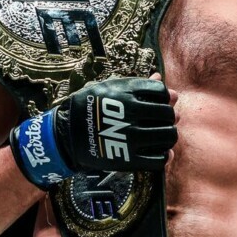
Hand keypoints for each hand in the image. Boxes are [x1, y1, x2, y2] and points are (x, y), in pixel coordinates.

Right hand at [10, 74, 177, 188]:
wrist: (67, 134)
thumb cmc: (90, 106)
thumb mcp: (111, 87)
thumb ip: (139, 83)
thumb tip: (161, 77)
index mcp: (127, 93)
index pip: (161, 92)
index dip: (164, 97)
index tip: (158, 102)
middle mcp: (131, 114)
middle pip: (168, 114)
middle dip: (168, 116)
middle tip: (162, 120)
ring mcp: (131, 137)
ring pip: (168, 136)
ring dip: (168, 135)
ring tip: (160, 135)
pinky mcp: (129, 159)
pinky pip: (159, 159)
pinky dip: (164, 156)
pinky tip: (160, 152)